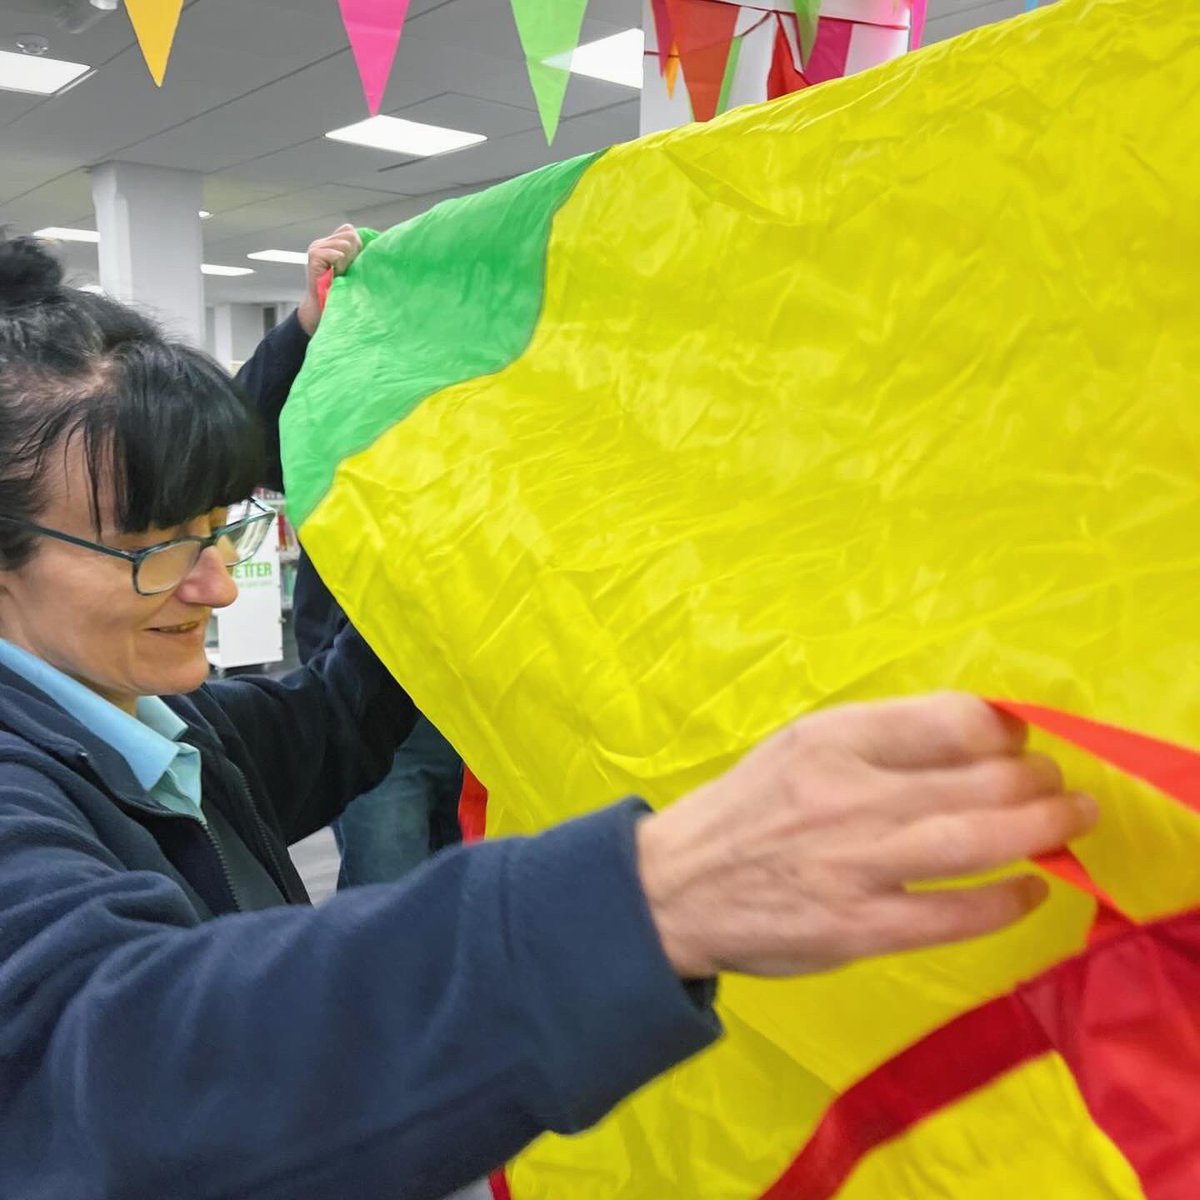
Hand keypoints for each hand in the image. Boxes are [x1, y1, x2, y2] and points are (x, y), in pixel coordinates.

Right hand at [296, 223, 362, 334]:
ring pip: (346, 244)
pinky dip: (341, 265)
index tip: (354, 263)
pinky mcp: (314, 255)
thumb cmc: (342, 290)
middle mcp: (320, 243)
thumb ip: (358, 252)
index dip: (357, 245)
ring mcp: (316, 247)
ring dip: (348, 261)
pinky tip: (336, 274)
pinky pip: (338, 254)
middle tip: (348, 270)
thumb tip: (379, 241)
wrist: (324, 307)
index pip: (348, 230)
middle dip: (355, 252)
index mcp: (329, 243)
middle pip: (349, 234)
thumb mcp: (352, 267)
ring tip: (341, 273)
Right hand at [636, 692, 1096, 978]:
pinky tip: (1030, 890)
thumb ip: (880, 737)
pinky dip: (1006, 900)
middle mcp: (849, 793)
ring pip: (978, 841)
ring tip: (1070, 823)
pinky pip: (955, 913)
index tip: (1019, 738)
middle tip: (1056, 786)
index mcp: (833, 737)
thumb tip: (979, 731)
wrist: (676, 886)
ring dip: (1042, 830)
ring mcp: (855, 863)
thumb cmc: (748, 808)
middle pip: (980, 778)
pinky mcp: (858, 927)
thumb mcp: (801, 745)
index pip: (952, 718)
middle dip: (1038, 780)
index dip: (1005, 727)